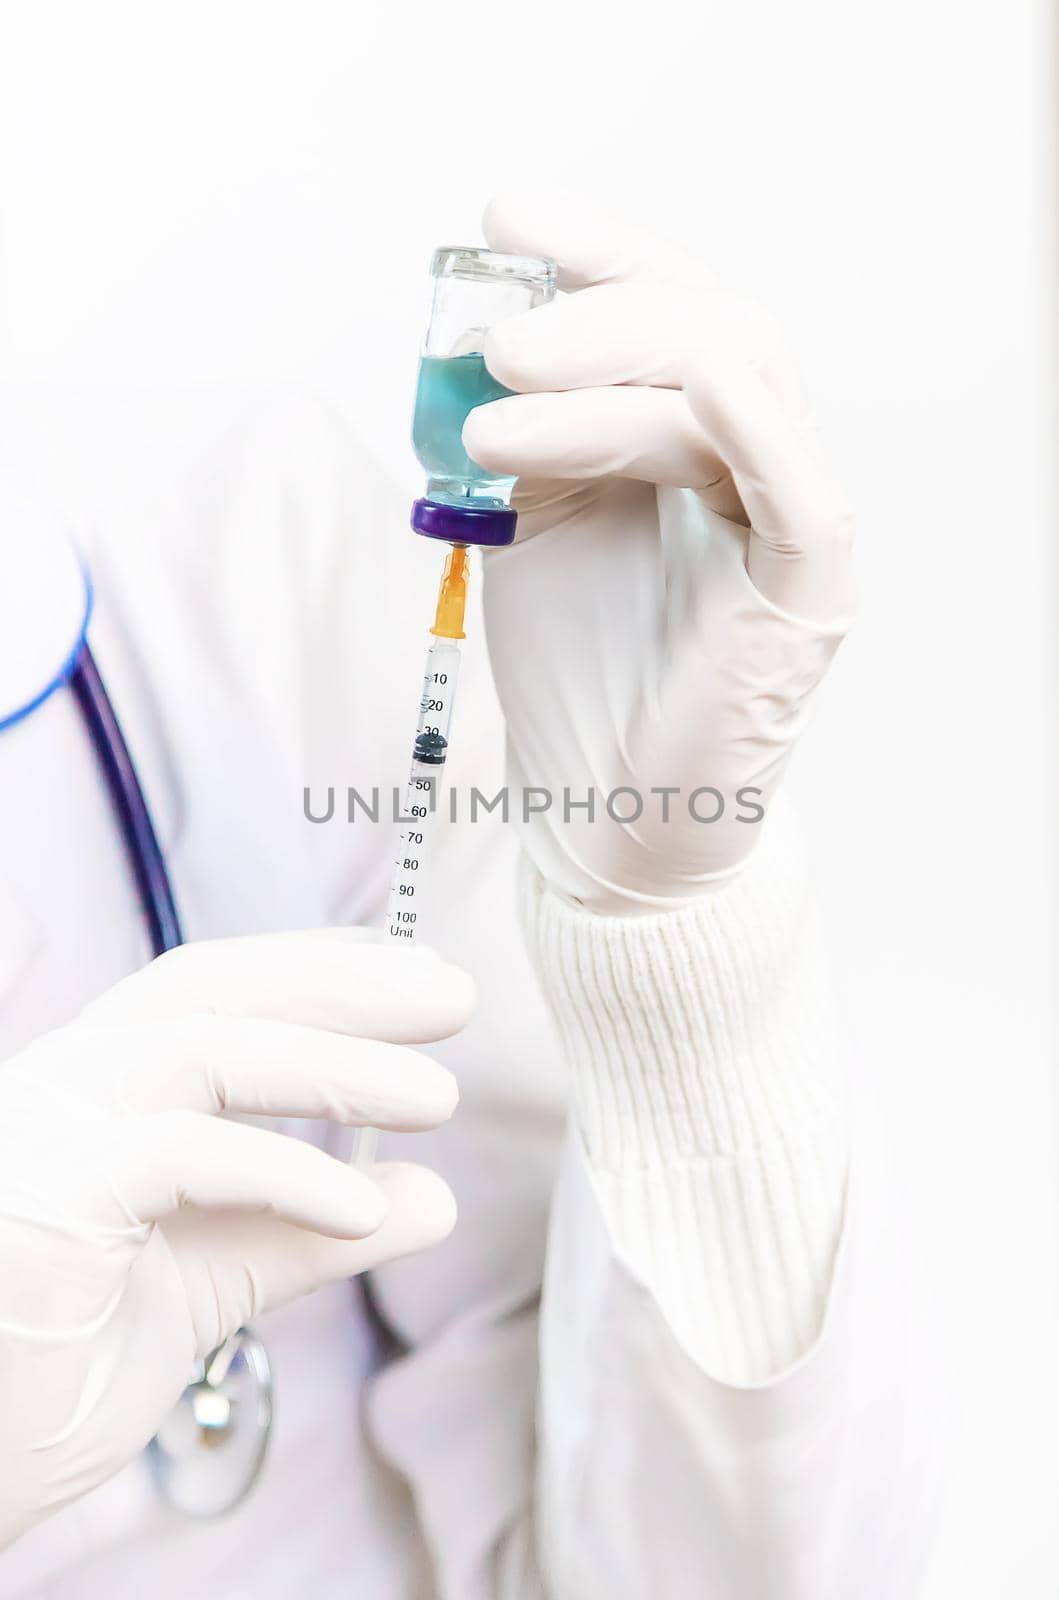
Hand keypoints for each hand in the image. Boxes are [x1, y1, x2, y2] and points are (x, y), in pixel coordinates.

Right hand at [0, 932, 469, 1543]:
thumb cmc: (57, 1370)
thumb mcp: (209, 1280)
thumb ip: (305, 1231)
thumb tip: (430, 1197)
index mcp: (93, 1089)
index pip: (208, 991)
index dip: (314, 968)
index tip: (410, 971)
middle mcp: (59, 1086)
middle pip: (209, 990)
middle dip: (340, 985)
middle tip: (453, 994)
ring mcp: (42, 1132)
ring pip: (203, 1051)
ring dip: (334, 1066)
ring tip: (437, 1096)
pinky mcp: (46, 1197)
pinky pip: (181, 1156)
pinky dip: (285, 1174)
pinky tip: (365, 1210)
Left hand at [468, 192, 854, 911]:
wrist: (605, 808)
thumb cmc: (579, 673)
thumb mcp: (534, 522)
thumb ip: (530, 430)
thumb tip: (479, 335)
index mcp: (692, 435)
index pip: (664, 307)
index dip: (595, 250)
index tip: (505, 215)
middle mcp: (751, 458)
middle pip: (708, 325)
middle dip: (596, 314)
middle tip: (497, 343)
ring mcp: (787, 519)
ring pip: (736, 387)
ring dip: (612, 381)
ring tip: (496, 417)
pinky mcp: (805, 590)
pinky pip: (797, 493)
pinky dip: (750, 431)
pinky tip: (696, 391)